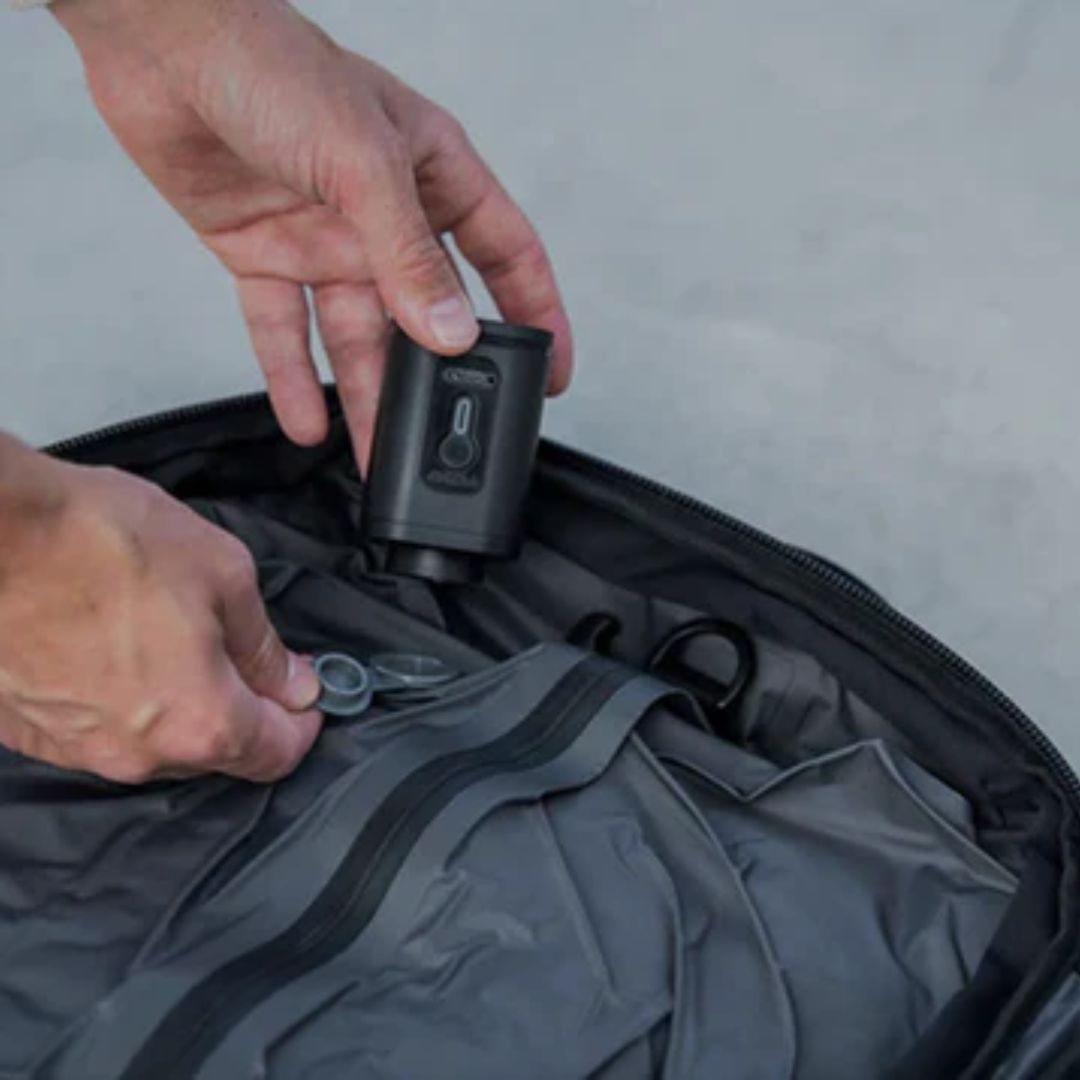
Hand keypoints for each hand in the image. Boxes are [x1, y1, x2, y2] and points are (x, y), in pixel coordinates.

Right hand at [0, 438, 321, 783]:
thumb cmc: (104, 542)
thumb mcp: (223, 574)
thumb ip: (264, 645)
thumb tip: (293, 682)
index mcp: (201, 722)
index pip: (276, 754)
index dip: (303, 724)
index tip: (307, 694)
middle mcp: (138, 756)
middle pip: (217, 752)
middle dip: (242, 709)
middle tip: (241, 653)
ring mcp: (77, 749)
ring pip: (156, 744)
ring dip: (179, 705)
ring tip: (170, 639)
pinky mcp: (30, 732)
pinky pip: (99, 731)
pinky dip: (122, 703)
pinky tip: (116, 649)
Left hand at [53, 0, 573, 468]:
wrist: (158, 42)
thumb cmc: (272, 64)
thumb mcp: (364, 162)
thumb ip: (409, 255)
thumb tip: (453, 334)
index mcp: (432, 174)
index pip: (506, 254)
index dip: (536, 313)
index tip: (551, 372)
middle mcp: (384, 215)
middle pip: (426, 314)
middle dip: (435, 377)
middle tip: (445, 436)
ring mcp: (325, 239)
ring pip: (357, 335)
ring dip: (365, 394)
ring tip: (375, 455)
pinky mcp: (264, 255)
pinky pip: (286, 330)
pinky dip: (292, 377)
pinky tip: (308, 424)